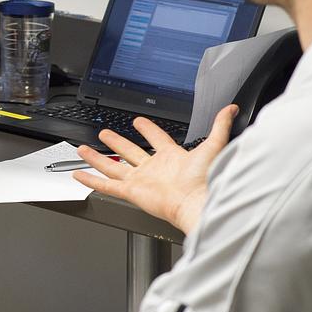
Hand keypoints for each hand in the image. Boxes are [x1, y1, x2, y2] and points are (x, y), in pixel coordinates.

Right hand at [71, 105, 237, 232]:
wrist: (198, 201)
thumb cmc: (207, 179)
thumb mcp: (214, 145)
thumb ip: (220, 125)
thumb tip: (231, 109)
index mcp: (171, 157)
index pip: (156, 138)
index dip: (147, 128)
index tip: (139, 121)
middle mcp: (154, 169)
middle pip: (130, 152)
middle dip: (117, 142)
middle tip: (105, 133)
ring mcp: (141, 180)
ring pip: (114, 166)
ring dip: (98, 158)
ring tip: (84, 150)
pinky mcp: (131, 191)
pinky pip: (107, 184)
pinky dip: (92, 180)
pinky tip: (80, 174)